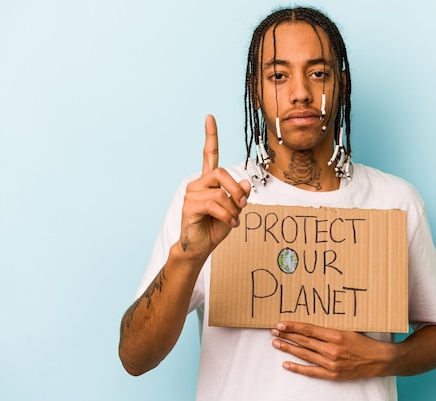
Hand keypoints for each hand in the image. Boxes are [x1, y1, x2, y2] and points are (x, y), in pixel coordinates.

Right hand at [179, 115, 251, 259]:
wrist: (200, 247)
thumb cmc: (215, 228)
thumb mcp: (234, 211)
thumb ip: (239, 197)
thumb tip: (245, 184)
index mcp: (209, 181)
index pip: (208, 154)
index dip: (210, 136)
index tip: (209, 117)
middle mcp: (198, 184)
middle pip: (221, 172)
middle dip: (236, 189)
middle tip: (244, 204)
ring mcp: (192, 194)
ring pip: (219, 192)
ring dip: (232, 208)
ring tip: (233, 220)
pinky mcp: (189, 206)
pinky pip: (214, 204)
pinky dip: (227, 215)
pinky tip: (229, 224)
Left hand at [270, 321, 394, 380]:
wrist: (380, 359)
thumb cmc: (365, 342)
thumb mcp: (349, 328)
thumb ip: (331, 327)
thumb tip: (312, 323)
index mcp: (335, 335)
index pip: (308, 329)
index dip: (293, 326)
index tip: (281, 323)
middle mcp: (331, 349)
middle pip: (304, 341)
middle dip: (287, 335)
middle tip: (273, 331)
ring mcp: (331, 363)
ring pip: (305, 354)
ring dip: (289, 348)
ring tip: (276, 343)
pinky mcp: (332, 374)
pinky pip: (311, 371)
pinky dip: (298, 368)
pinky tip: (286, 364)